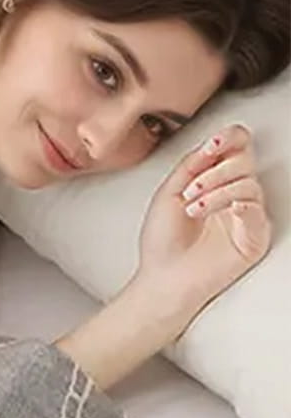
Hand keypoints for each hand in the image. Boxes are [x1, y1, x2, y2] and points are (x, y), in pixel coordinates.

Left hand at [137, 123, 270, 317]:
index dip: (228, 139)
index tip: (210, 146)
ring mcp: (244, 215)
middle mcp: (232, 194)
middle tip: (192, 190)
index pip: (236, 147)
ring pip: (248, 182)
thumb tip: (211, 143)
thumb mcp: (168, 193)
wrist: (163, 279)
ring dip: (217, 190)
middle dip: (214, 171)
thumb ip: (191, 164)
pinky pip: (255, 207)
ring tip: (193, 209)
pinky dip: (234, 203)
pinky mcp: (253, 236)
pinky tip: (213, 212)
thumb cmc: (163, 244)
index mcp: (213, 181)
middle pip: (244, 160)